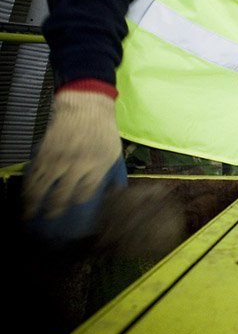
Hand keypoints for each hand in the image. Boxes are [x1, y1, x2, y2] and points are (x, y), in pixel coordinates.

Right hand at [23, 90, 126, 242]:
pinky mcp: (44, 151)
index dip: (76, 212)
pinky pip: (33, 174)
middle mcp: (77, 164)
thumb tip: (115, 196)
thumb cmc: (103, 131)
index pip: (84, 196)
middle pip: (60, 196)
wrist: (86, 105)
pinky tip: (26, 197)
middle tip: (48, 228)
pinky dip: (28, 188)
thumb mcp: (115, 153)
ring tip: (30, 218)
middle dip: (53, 215)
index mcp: (98, 166)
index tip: (73, 225)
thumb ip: (114, 176)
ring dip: (33, 205)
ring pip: (41, 187)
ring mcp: (58, 157)